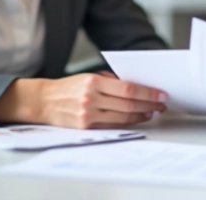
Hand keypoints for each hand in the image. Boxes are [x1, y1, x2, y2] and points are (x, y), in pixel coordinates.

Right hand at [0, 74, 166, 128]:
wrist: (44, 101)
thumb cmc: (68, 87)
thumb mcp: (88, 77)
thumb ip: (111, 81)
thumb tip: (137, 86)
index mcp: (93, 82)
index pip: (128, 88)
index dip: (148, 93)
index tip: (161, 94)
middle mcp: (91, 98)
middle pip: (129, 104)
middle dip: (150, 105)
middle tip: (162, 104)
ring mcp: (89, 114)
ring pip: (123, 117)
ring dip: (142, 115)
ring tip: (152, 111)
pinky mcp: (86, 127)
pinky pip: (113, 125)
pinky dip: (128, 123)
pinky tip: (137, 118)